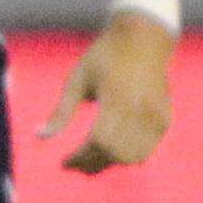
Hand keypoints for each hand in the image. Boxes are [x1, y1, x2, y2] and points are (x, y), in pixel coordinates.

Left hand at [35, 11, 173, 172]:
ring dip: (110, 163)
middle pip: (115, 153)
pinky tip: (111, 151)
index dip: (80, 158)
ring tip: (90, 159)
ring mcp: (155, 116)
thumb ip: (60, 111)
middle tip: (75, 164)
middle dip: (92, 164)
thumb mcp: (77, 79)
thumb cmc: (103, 57)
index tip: (64, 162)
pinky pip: (147, 151)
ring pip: (132, 157)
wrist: (142, 38)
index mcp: (115, 98)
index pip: (98, 142)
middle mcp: (139, 109)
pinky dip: (128, 157)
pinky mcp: (164, 119)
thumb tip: (39, 137)